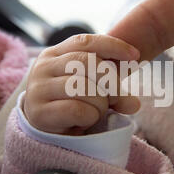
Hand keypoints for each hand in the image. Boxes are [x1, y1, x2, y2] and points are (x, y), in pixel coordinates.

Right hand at [24, 34, 140, 134]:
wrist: (45, 132)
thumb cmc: (72, 104)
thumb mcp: (94, 90)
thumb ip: (113, 89)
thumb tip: (134, 105)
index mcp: (55, 54)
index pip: (85, 42)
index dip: (112, 46)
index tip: (135, 56)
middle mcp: (43, 67)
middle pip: (87, 62)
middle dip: (110, 81)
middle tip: (116, 99)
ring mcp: (38, 89)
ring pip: (82, 87)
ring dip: (100, 103)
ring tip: (97, 112)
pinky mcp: (39, 113)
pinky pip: (76, 110)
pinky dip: (89, 117)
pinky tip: (84, 122)